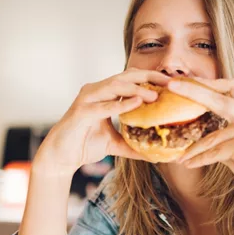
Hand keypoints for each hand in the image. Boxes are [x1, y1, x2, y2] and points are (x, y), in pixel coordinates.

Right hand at [34, 69, 170, 176]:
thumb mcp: (115, 144)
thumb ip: (134, 145)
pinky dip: (120, 104)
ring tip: (155, 95)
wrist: (61, 157)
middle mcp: (95, 91)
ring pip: (114, 87)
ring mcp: (87, 99)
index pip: (131, 79)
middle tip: (170, 83)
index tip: (172, 83)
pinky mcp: (80, 112)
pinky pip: (103, 106)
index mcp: (104, 94)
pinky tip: (136, 104)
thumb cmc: (85, 145)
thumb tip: (156, 155)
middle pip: (125, 77)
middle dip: (148, 78)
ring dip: (136, 89)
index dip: (151, 79)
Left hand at [167, 77, 233, 203]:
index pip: (233, 86)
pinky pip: (213, 152)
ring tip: (180, 156)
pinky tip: (187, 164)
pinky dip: (199, 160)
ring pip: (212, 136)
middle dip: (193, 90)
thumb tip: (199, 124)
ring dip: (193, 149)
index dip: (210, 82)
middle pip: (219, 97)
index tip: (189, 81)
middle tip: (171, 85)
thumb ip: (227, 128)